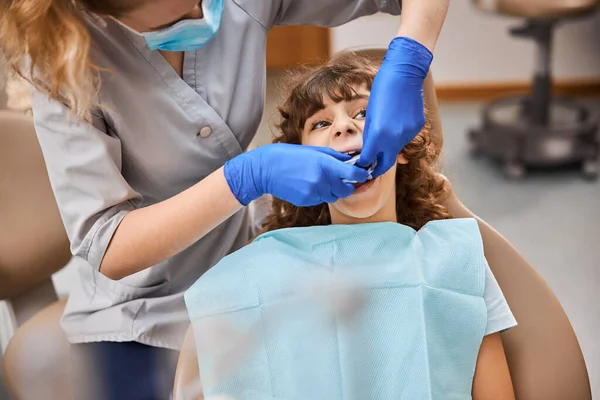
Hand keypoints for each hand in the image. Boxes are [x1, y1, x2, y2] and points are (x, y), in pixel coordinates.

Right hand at [224, 143, 368, 206]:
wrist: (266, 169)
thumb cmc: (289, 156)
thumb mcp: (314, 151)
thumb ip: (335, 157)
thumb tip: (351, 161)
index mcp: (325, 165)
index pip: (354, 175)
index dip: (361, 175)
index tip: (363, 174)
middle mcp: (322, 181)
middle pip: (346, 190)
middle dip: (347, 186)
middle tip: (342, 179)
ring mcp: (314, 193)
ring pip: (333, 196)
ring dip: (332, 190)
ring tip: (320, 180)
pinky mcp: (306, 201)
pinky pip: (320, 200)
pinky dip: (320, 194)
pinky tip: (308, 184)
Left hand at [358, 37, 432, 177]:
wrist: (404, 73)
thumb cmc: (382, 89)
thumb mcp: (370, 114)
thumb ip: (370, 134)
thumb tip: (370, 148)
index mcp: (378, 134)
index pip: (368, 159)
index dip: (363, 164)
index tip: (360, 167)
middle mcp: (394, 138)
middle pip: (386, 163)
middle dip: (377, 168)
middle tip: (370, 170)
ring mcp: (408, 134)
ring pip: (397, 149)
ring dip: (389, 148)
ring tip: (384, 135)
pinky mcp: (417, 128)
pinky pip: (406, 138)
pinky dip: (399, 136)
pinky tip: (397, 122)